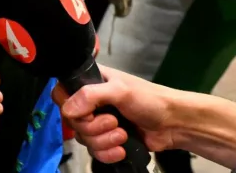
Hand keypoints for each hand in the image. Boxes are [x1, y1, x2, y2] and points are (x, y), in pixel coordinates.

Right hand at [52, 67, 177, 163]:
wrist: (173, 124)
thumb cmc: (149, 99)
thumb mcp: (120, 90)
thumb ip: (91, 95)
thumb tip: (67, 110)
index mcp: (90, 82)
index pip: (61, 94)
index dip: (68, 106)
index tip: (85, 111)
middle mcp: (90, 102)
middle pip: (72, 122)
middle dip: (94, 128)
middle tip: (114, 122)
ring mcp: (98, 123)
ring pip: (83, 139)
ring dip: (104, 141)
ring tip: (123, 136)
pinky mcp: (106, 141)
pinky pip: (94, 152)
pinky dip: (108, 154)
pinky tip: (122, 150)